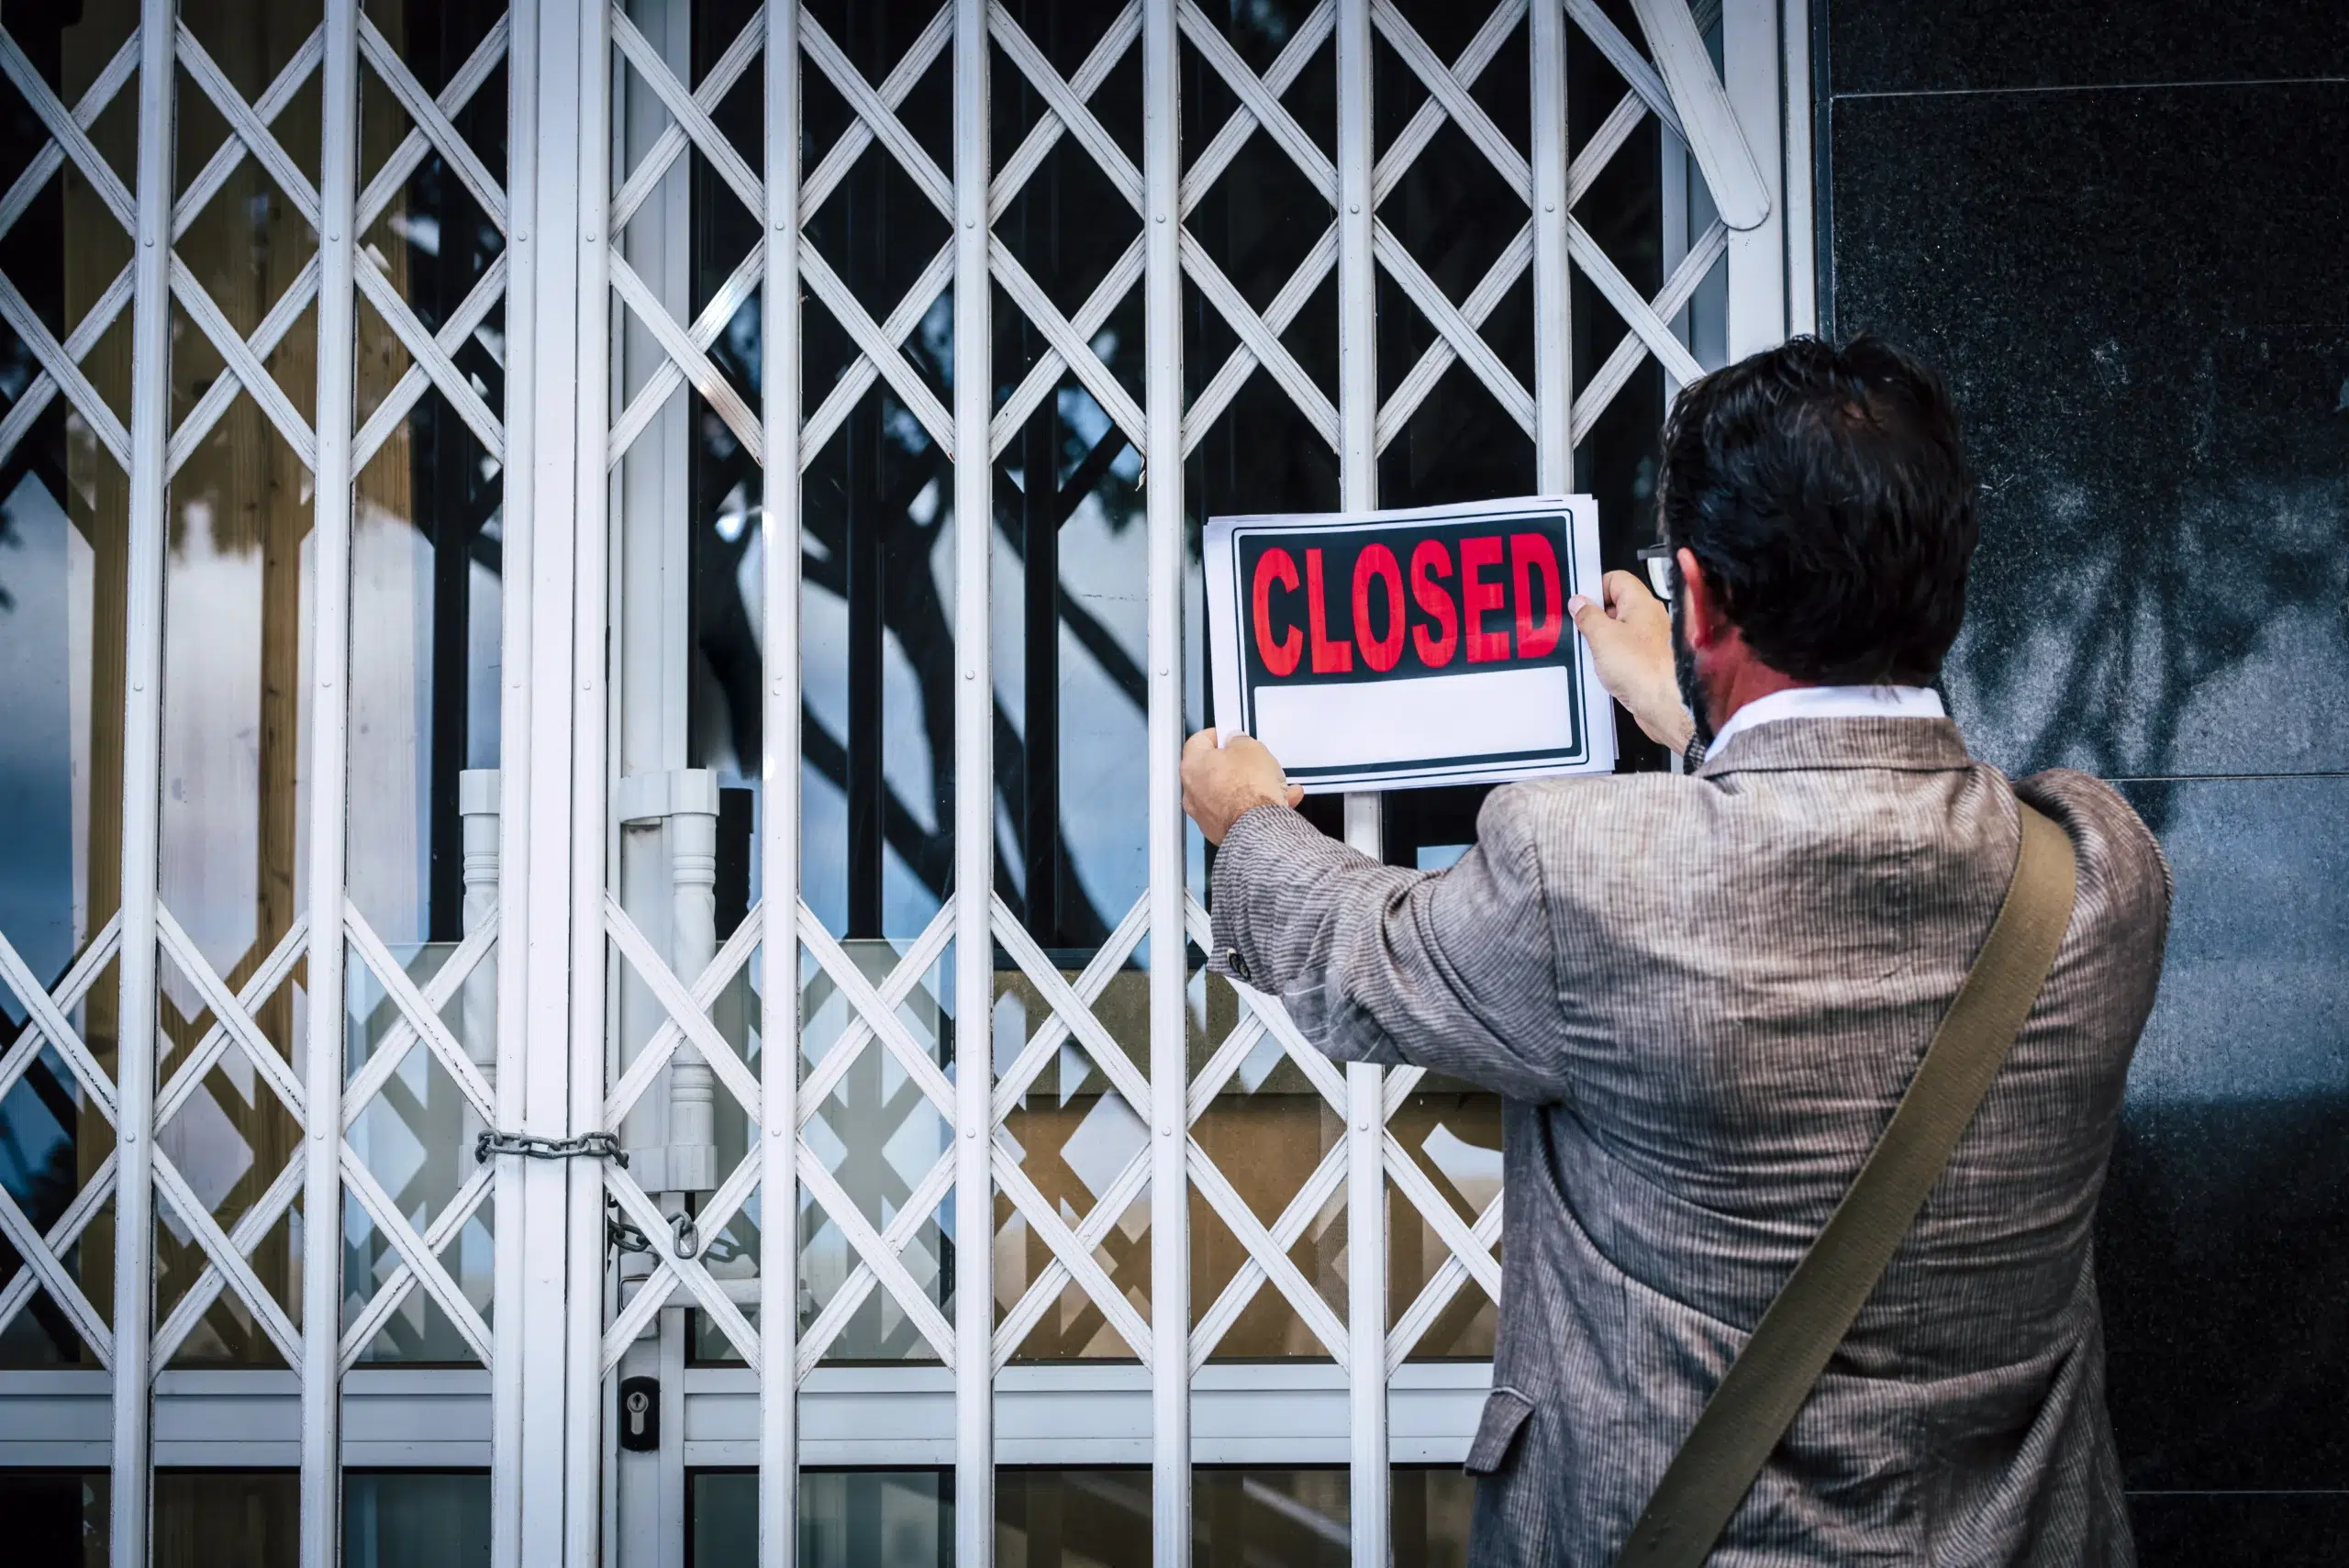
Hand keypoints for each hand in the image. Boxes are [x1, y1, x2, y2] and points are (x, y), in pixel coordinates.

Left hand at [1182, 729, 1304, 844]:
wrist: (1258, 828)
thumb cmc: (1249, 790)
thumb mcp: (1250, 748)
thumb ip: (1240, 741)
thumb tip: (1237, 741)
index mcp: (1192, 766)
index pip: (1198, 741)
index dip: (1218, 735)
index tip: (1230, 735)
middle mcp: (1193, 792)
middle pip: (1214, 771)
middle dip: (1237, 765)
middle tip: (1253, 760)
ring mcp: (1206, 815)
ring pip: (1230, 794)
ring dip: (1252, 787)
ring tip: (1276, 783)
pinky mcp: (1221, 831)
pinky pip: (1240, 813)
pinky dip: (1257, 807)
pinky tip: (1281, 801)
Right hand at [1569, 570, 1693, 752]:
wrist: (1665, 705)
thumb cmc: (1643, 670)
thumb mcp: (1602, 637)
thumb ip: (1587, 616)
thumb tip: (1579, 603)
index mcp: (1642, 603)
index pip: (1617, 579)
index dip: (1596, 587)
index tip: (1580, 603)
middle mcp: (1650, 618)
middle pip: (1618, 604)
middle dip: (1596, 615)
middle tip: (1583, 628)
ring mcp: (1652, 640)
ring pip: (1621, 628)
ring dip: (1603, 638)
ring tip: (1594, 651)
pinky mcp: (1650, 661)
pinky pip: (1626, 649)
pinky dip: (1613, 656)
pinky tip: (1605, 668)